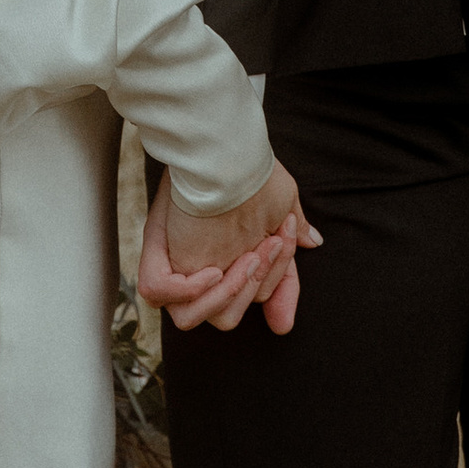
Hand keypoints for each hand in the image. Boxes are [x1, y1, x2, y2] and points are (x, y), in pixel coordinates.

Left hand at [139, 160, 317, 336]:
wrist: (222, 150)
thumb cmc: (248, 172)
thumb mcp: (277, 205)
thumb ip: (289, 235)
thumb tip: (312, 243)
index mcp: (226, 261)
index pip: (250, 297)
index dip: (277, 288)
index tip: (284, 247)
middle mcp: (198, 269)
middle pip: (227, 316)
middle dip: (258, 285)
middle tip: (268, 245)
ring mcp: (177, 269)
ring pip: (193, 317)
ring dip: (229, 294)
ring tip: (248, 258)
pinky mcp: (156, 259)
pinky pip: (161, 296)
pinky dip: (190, 292)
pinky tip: (212, 270)